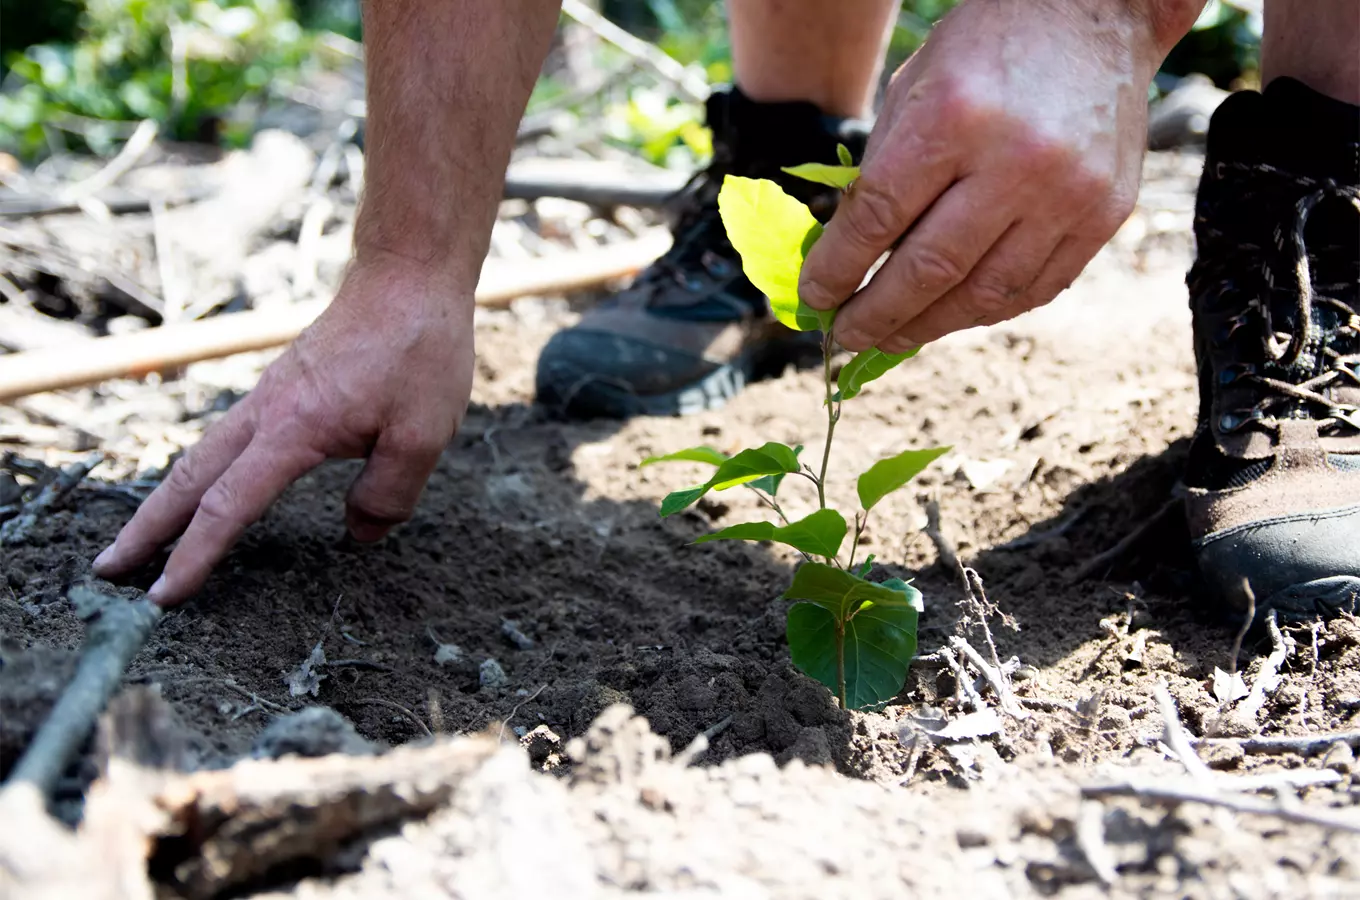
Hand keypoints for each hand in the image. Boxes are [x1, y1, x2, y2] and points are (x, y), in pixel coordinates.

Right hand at [92, 254, 474, 605]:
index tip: (163, 595)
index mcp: (294, 428)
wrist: (408, 274)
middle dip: (148, 528)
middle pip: (190, 477)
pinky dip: (204, 470)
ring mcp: (271, 394)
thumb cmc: (419, 350)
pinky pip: (230, 437)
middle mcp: (267, 410)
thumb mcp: (422, 435)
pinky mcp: (285, 384)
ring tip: (143, 538)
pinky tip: (208, 486)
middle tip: (108, 570)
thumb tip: (357, 535)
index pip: (229, 505)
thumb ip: (386, 494)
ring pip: (204, 454)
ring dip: (169, 498)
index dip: (194, 555)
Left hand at [799, 0, 1162, 350]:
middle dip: (877, 314)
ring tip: (891, 337)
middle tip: (845, 336)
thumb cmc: (987, 49)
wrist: (1094, 16)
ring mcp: (1068, 194)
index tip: (814, 298)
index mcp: (953, 118)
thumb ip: (882, 172)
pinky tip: (951, 316)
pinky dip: (985, 311)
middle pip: (929, 270)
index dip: (838, 269)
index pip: (878, 219)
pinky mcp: (1105, 214)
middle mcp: (1015, 161)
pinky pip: (1035, 288)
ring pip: (984, 293)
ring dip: (928, 326)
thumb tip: (844, 259)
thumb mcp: (915, 88)